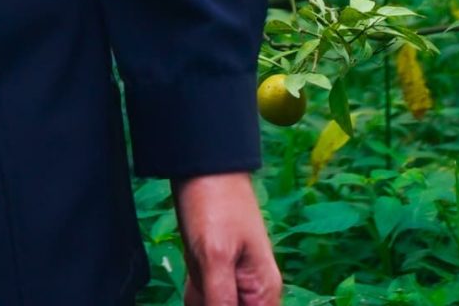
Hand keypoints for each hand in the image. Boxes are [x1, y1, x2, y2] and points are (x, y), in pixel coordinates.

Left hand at [173, 171, 279, 305]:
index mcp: (263, 292)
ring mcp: (233, 281)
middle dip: (209, 299)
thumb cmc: (216, 204)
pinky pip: (203, 297)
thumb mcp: (215, 258)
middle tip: (205, 270)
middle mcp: (253, 291)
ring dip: (200, 295)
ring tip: (202, 264)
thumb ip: (220, 302)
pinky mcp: (216, 273)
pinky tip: (195, 268)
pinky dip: (195, 290)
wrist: (202, 165)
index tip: (211, 295)